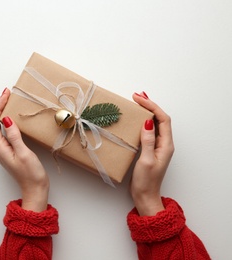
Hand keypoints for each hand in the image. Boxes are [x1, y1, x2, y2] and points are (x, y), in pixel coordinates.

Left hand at [0, 88, 48, 211]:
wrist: (35, 190)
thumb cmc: (31, 175)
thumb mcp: (24, 153)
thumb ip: (14, 136)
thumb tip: (6, 119)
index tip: (5, 95)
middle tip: (7, 94)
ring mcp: (3, 150)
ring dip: (2, 113)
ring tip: (9, 101)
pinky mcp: (10, 151)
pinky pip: (4, 132)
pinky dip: (7, 121)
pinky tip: (14, 117)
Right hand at [130, 92, 174, 215]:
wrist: (145, 196)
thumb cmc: (146, 182)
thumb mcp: (146, 161)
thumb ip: (148, 141)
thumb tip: (147, 122)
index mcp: (166, 145)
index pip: (162, 119)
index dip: (152, 106)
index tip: (139, 98)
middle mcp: (164, 144)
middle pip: (160, 119)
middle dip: (149, 105)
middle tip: (136, 96)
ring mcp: (158, 146)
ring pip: (154, 123)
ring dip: (146, 111)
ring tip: (136, 103)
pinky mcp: (150, 149)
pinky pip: (149, 131)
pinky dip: (142, 121)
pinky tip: (135, 119)